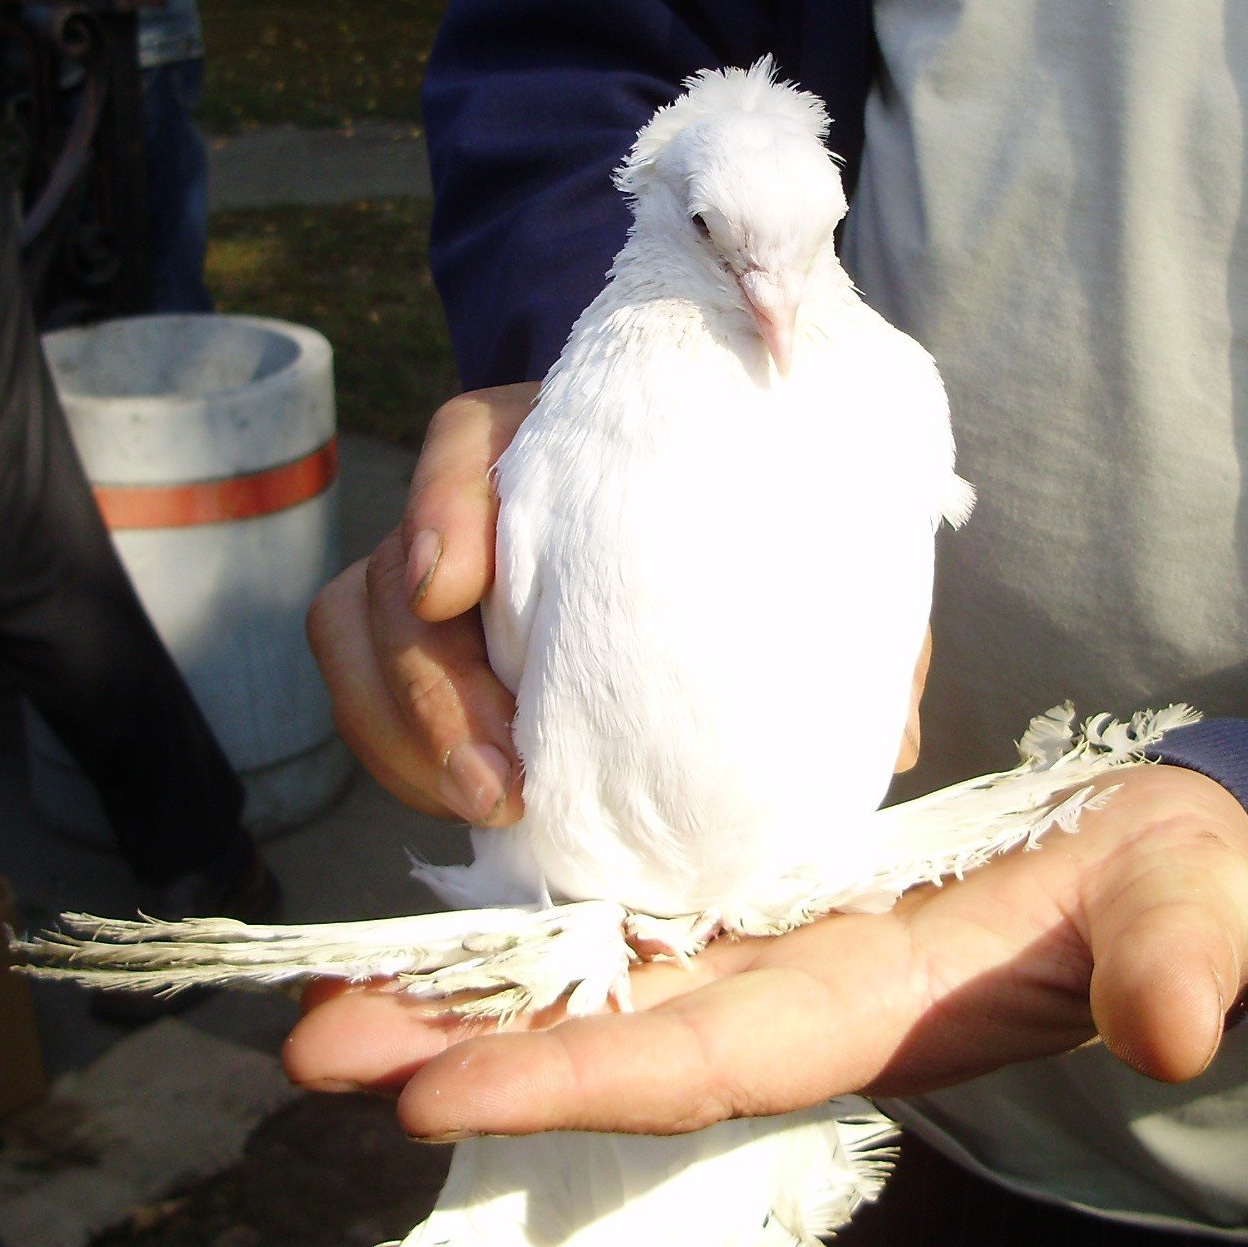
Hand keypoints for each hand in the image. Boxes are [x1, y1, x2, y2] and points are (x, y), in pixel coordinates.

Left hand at [282, 764, 1247, 1136]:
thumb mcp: (1188, 907)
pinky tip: (456, 926)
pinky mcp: (765, 909)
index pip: (703, 1061)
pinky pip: (631, 926)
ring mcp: (772, 959)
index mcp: (872, 1013)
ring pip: (599, 985)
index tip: (437, 1090)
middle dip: (465, 1051)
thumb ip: (1176, 958)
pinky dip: (538, 935)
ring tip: (334, 1005)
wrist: (1160, 866)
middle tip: (313, 1049)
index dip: (574, 1079)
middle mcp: (793, 1003)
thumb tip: (1173, 1026)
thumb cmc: (1177, 887)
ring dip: (470, 997)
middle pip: (609, 1038)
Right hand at [306, 384, 933, 824]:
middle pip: (397, 570)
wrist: (706, 533)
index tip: (455, 584)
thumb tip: (888, 739)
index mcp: (563, 445)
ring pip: (359, 635)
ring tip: (492, 807)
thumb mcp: (803, 551)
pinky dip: (402, 755)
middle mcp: (484, 504)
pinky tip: (482, 809)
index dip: (443, 503)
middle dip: (427, 682)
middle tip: (500, 778)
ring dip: (404, 733)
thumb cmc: (756, 533)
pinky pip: (366, 693)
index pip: (468, 439)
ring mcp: (439, 577)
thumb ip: (848, 619)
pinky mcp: (426, 649)